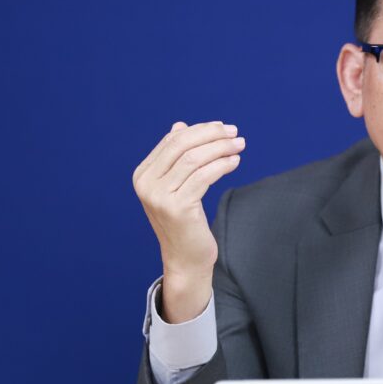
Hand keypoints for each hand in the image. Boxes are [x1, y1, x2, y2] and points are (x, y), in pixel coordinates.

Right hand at [132, 121, 244, 322]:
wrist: (185, 258)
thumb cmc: (185, 220)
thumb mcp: (176, 186)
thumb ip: (176, 158)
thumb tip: (180, 125)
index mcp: (142, 174)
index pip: (172, 141)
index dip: (200, 130)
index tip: (222, 127)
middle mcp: (146, 184)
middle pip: (182, 145)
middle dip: (212, 135)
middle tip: (235, 133)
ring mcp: (159, 196)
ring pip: (194, 159)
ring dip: (221, 148)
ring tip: (239, 146)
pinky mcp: (177, 208)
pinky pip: (203, 176)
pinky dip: (222, 165)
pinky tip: (235, 162)